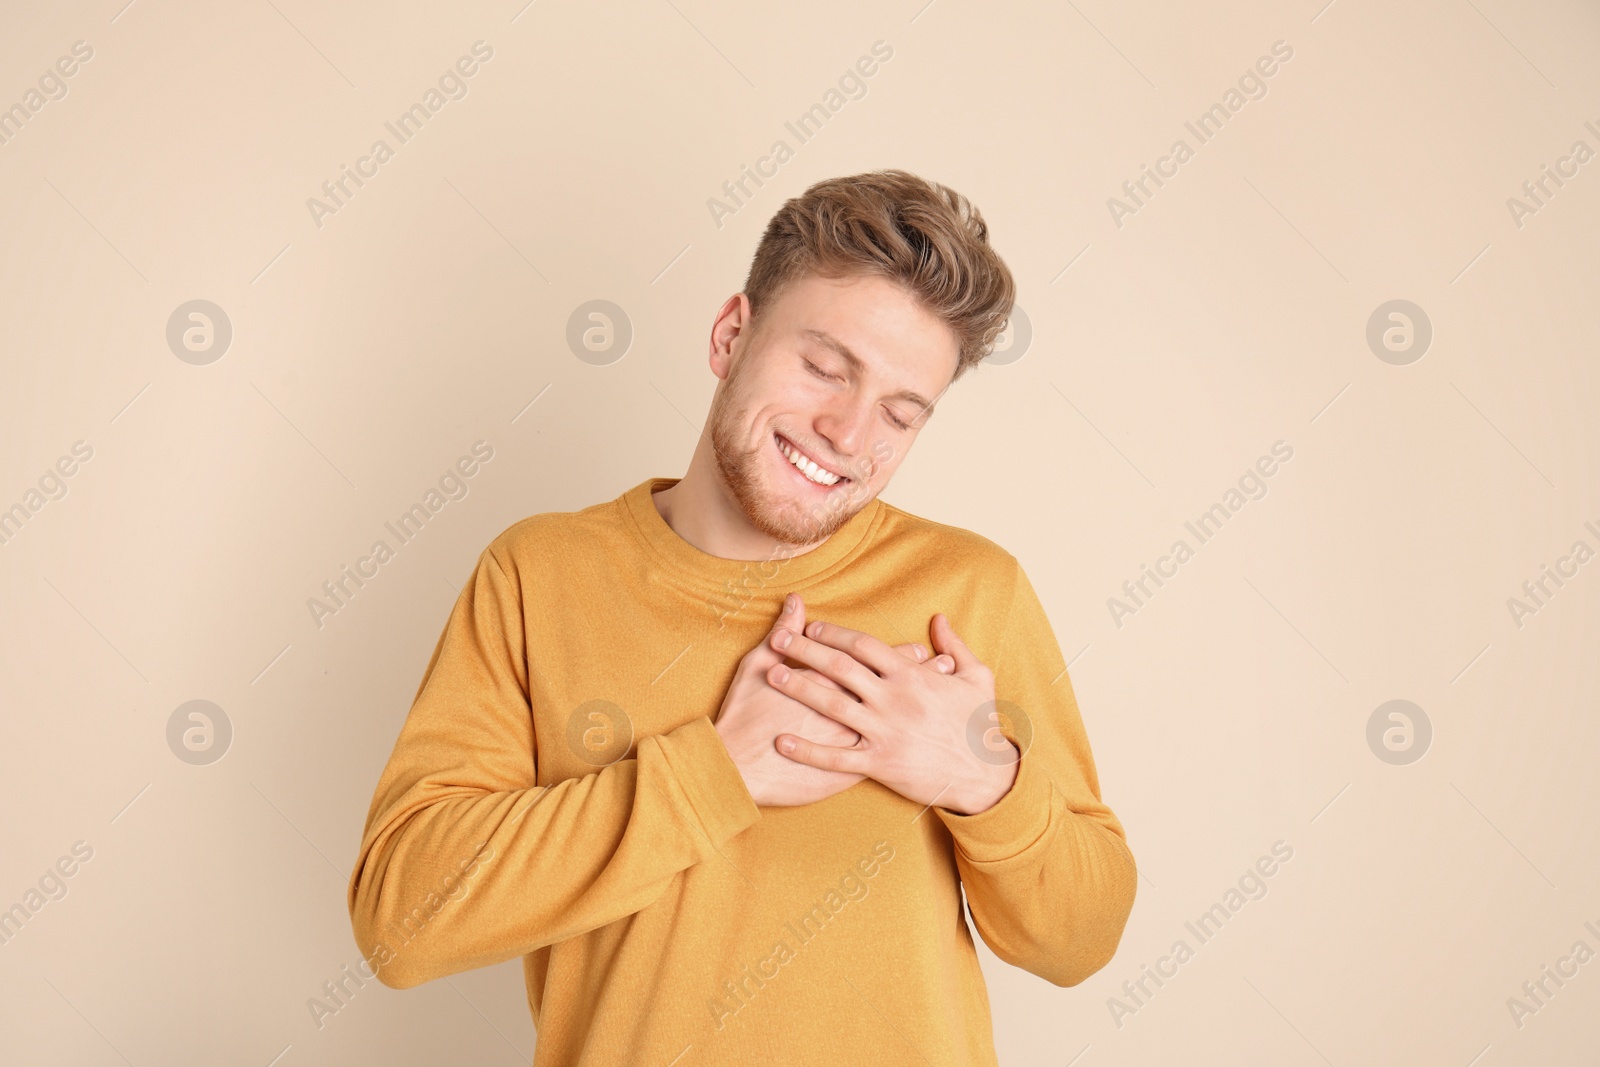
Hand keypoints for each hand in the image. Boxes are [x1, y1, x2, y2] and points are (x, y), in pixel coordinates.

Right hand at [714, 594, 941, 806]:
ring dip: (922, 713)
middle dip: (924, 678)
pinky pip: (883, 756)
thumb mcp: (759, 665)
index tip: (924, 648)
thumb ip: (783, 631)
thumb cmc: (745, 715)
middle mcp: (851, 709)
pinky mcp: (849, 770)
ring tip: (942, 704)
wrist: (737, 768)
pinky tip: (917, 745)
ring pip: (898, 722)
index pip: (878, 660)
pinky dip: (903, 748)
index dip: (904, 653)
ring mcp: (853, 741)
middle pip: (897, 689)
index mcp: (834, 681)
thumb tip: (796, 602)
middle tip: (945, 669)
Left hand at [766, 607, 1017, 814]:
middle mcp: (894, 700)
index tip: (811, 626)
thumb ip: (954, 646)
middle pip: (841, 668)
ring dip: (800, 689)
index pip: (864, 645)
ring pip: (833, 706)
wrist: (986, 775)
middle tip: (778, 640)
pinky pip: (836, 757)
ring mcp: (885, 732)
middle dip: (806, 651)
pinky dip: (808, 749)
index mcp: (913, 676)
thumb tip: (939, 619)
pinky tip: (782, 741)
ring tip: (773, 676)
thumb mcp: (977, 677)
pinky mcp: (880, 764)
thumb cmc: (981, 725)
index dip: (834, 633)